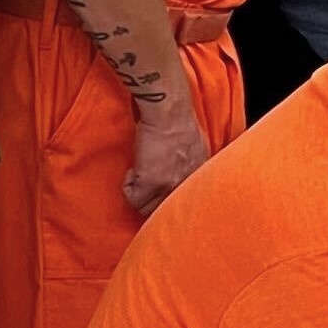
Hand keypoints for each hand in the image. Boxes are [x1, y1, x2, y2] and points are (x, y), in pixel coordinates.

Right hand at [124, 102, 210, 217]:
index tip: (161, 194)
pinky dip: (128, 185)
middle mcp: (185, 187)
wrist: (169, 114)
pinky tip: (134, 170)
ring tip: (139, 176)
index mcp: (199, 182)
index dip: (168, 201)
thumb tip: (186, 174)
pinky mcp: (149, 182)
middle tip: (146, 188)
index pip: (185, 208)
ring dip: (139, 194)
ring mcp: (168, 187)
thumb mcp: (198, 150)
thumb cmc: (181, 123)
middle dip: (152, 202)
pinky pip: (132, 197)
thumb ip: (193, 168)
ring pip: (146, 210)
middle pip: (164, 213)